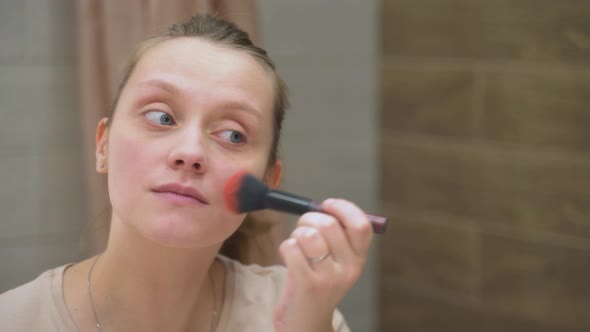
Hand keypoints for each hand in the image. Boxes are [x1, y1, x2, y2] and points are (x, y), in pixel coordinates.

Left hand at [274, 198, 373, 331]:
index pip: (361, 225)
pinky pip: (291, 248)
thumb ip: (335, 236)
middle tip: (303, 228)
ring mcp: (329, 277)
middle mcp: (348, 268)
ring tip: (297, 247)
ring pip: (307, 235)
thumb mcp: (336, 263)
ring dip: (296, 234)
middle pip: (329, 224)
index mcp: (358, 259)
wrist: (307, 324)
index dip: (343, 208)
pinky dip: (286, 247)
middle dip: (308, 219)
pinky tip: (290, 259)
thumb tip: (322, 207)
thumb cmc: (317, 285)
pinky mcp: (308, 284)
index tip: (327, 205)